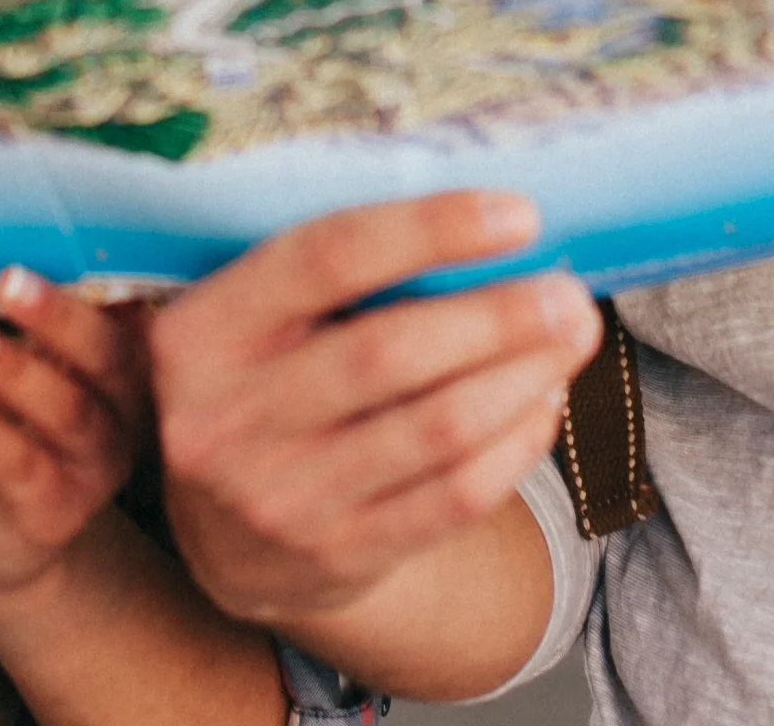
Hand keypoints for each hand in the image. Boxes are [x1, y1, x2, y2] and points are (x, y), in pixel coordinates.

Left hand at [0, 268, 150, 602]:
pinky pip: (25, 467)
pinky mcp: (58, 510)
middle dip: (56, 314)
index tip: (44, 242)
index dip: (88, 276)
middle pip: (107, 352)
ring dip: (12, 369)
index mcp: (111, 356)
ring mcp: (95, 463)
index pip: (116, 306)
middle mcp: (118, 406)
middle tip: (7, 281)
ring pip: (68, 410)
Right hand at [151, 191, 601, 632]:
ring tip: (572, 338)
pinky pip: (452, 498)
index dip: (430, 230)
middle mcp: (226, 418)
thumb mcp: (249, 317)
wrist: (218, 535)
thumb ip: (330, 274)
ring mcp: (280, 498)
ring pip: (436, 429)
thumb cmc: (257, 380)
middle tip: (568, 292)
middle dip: (497, 317)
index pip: (328, 258)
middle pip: (391, 352)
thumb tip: (479, 220)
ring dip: (522, 377)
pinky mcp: (336, 557)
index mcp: (200, 331)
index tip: (517, 215)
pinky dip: (513, 445)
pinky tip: (543, 403)